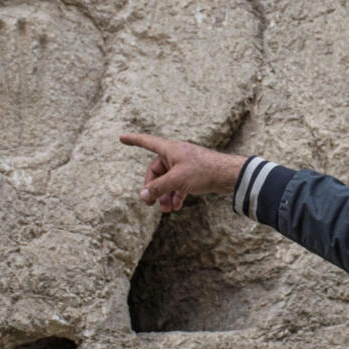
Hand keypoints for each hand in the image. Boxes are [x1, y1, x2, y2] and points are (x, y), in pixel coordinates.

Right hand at [119, 133, 247, 211]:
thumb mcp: (176, 180)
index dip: (134, 140)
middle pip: (156, 171)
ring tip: (166, 209)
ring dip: (165, 195)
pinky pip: (178, 185)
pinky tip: (176, 206)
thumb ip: (158, 188)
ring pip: (168, 180)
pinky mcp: (193, 175)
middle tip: (150, 204)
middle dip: (153, 188)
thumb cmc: (203, 171)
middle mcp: (176, 155)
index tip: (121, 138)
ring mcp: (184, 165)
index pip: (147, 142)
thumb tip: (142, 195)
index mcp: (170, 149)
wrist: (228, 175)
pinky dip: (176, 195)